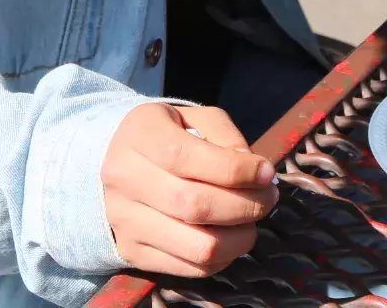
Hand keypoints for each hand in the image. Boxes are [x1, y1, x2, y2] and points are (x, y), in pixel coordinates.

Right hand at [102, 103, 278, 278]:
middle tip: (269, 197)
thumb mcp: (194, 118)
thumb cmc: (168, 136)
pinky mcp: (133, 253)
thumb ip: (226, 136)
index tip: (267, 172)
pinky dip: (224, 257)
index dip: (238, 171)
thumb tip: (256, 173)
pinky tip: (231, 236)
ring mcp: (125, 220)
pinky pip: (192, 268)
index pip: (189, 159)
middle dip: (247, 205)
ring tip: (252, 220)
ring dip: (240, 237)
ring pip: (198, 246)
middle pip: (196, 206)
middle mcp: (124, 178)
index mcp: (140, 135)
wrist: (117, 163)